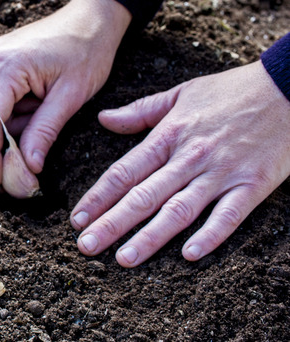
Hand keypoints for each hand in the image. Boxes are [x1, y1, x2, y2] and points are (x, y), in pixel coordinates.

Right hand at [0, 0, 130, 193]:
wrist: (92, 18)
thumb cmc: (88, 50)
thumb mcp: (72, 96)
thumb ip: (45, 131)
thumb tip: (29, 168)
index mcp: (6, 66)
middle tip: (16, 179)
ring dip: (6, 134)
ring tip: (34, 145)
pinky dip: (10, 120)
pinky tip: (32, 121)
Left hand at [70, 61, 289, 266]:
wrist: (287, 86)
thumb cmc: (230, 91)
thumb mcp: (180, 94)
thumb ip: (140, 111)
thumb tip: (103, 119)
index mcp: (168, 136)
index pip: (124, 172)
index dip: (98, 197)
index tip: (77, 219)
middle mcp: (190, 157)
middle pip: (143, 196)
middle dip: (111, 224)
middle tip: (86, 246)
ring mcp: (221, 173)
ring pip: (179, 210)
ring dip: (150, 237)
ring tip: (124, 259)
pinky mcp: (252, 185)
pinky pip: (229, 215)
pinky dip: (210, 235)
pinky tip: (188, 255)